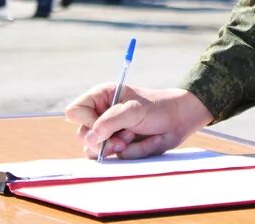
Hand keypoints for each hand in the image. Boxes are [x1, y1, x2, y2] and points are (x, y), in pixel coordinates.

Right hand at [65, 85, 212, 159]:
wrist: (179, 121)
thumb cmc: (158, 107)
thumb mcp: (134, 110)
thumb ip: (110, 122)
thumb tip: (89, 137)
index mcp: (101, 97)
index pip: (75, 112)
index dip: (86, 121)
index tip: (104, 126)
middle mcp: (100, 114)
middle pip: (82, 135)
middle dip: (104, 140)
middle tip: (125, 137)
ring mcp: (108, 132)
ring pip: (94, 150)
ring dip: (115, 148)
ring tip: (133, 138)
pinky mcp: (117, 146)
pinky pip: (112, 158)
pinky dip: (128, 153)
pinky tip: (140, 142)